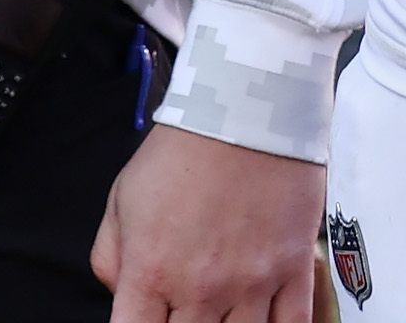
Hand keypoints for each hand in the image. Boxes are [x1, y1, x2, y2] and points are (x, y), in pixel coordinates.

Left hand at [93, 119, 327, 322]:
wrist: (245, 104)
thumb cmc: (185, 146)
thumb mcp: (122, 199)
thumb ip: (111, 258)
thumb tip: (121, 295)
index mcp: (151, 272)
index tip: (148, 321)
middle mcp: (202, 287)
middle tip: (188, 309)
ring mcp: (252, 282)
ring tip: (222, 312)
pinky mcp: (294, 267)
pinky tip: (265, 321)